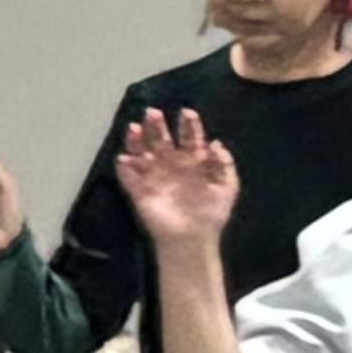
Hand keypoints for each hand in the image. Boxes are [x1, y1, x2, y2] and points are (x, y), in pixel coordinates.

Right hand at [115, 109, 239, 251]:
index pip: (189, 136)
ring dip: (136, 140)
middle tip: (153, 112)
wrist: (194, 240)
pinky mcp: (139, 192)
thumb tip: (215, 143)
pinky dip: (124, 168)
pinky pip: (128, 177)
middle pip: (161, 138)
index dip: (188, 124)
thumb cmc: (212, 213)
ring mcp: (153, 177)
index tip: (186, 113)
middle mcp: (171, 164)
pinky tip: (124, 159)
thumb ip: (224, 164)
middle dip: (157, 125)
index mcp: (192, 160)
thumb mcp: (227, 186)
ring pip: (141, 152)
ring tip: (133, 128)